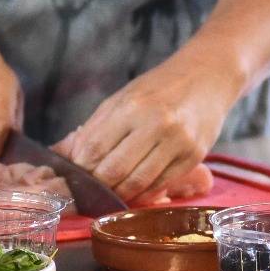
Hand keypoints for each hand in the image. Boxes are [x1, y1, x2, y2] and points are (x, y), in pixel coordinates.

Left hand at [55, 57, 234, 202]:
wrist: (207, 76)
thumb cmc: (159, 88)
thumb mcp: (122, 97)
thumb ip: (93, 127)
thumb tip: (61, 155)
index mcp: (131, 106)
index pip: (94, 148)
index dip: (81, 167)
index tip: (76, 174)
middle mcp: (156, 124)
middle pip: (114, 170)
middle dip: (98, 185)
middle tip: (91, 190)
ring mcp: (177, 142)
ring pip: (138, 183)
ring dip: (119, 194)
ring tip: (110, 194)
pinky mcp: (194, 157)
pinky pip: (161, 184)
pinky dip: (143, 193)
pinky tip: (134, 191)